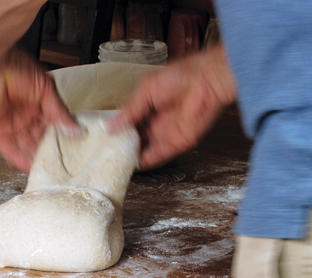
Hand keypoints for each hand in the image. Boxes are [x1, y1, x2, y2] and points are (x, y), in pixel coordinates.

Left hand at [0, 47, 76, 172]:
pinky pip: (8, 149)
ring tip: (49, 172)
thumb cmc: (16, 67)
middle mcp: (24, 116)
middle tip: (62, 167)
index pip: (51, 128)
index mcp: (37, 105)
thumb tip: (76, 129)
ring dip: (35, 159)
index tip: (72, 152)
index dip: (61, 140)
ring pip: (25, 147)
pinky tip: (30, 169)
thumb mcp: (46, 90)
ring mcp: (9, 124)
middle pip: (38, 140)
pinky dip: (18, 159)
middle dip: (48, 153)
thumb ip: (60, 113)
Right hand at [107, 46, 236, 169]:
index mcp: (148, 105)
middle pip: (136, 138)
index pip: (129, 123)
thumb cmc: (182, 76)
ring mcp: (166, 133)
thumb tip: (110, 124)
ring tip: (115, 162)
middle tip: (107, 153)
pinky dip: (146, 162)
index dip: (117, 131)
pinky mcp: (177, 142)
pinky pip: (158, 156)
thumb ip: (129, 111)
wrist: (206, 81)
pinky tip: (133, 167)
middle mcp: (157, 120)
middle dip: (123, 146)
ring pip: (145, 149)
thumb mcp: (145, 90)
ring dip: (132, 156)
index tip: (104, 139)